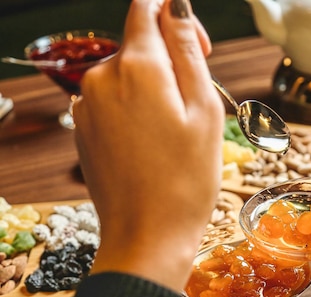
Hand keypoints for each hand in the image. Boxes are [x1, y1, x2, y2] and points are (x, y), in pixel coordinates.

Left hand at [72, 0, 224, 291]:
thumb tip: (175, 7)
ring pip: (126, 73)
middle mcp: (101, 77)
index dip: (176, 16)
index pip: (146, 7)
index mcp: (137, 66)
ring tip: (177, 131)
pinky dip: (136, 109)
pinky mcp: (82, 127)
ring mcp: (86, 104)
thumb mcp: (204, 110)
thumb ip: (187, 50)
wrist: (147, 236)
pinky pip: (113, 100)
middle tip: (196, 103)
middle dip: (169, 59)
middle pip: (138, 43)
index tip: (198, 47)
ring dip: (154, 87)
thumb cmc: (186, 180)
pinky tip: (154, 143)